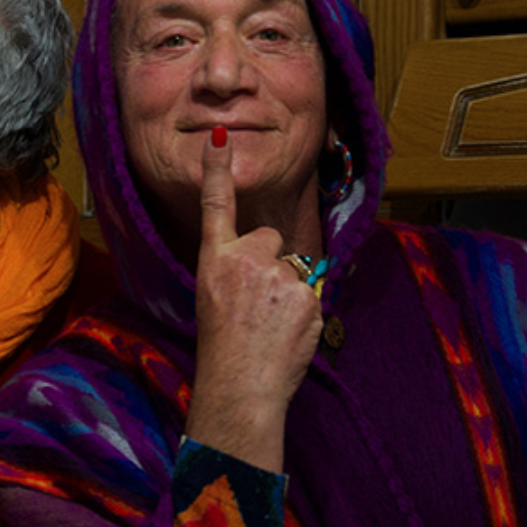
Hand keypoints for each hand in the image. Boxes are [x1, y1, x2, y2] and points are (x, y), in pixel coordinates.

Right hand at [184, 131, 321, 471]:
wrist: (240, 387)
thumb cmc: (222, 352)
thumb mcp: (215, 304)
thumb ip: (239, 276)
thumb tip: (271, 268)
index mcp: (214, 263)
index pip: (216, 208)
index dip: (218, 172)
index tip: (219, 139)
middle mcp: (245, 260)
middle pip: (271, 238)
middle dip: (271, 262)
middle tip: (257, 304)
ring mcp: (278, 276)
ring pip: (294, 269)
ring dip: (289, 293)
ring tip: (270, 328)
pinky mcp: (307, 294)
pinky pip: (312, 292)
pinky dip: (304, 313)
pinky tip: (287, 335)